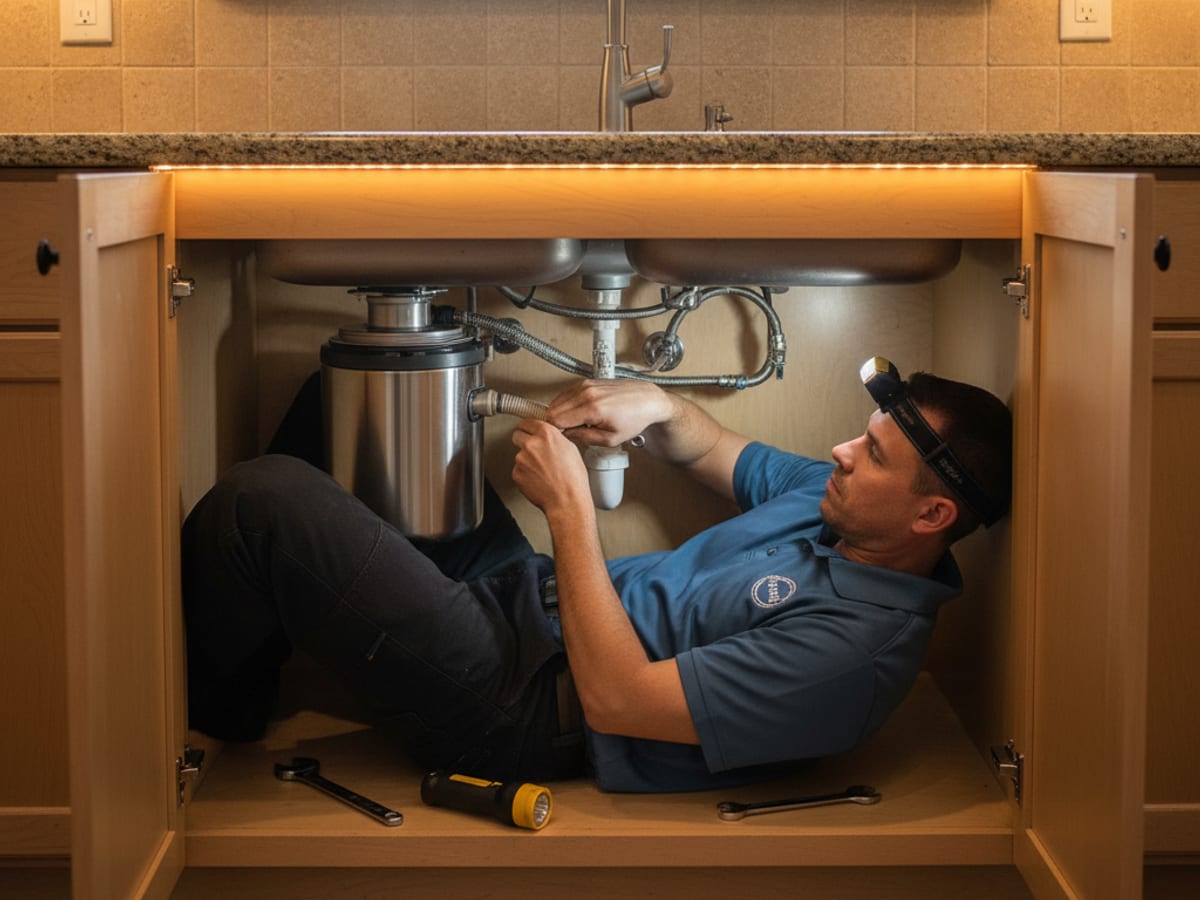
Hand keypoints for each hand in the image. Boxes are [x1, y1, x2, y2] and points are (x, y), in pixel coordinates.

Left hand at [510, 419, 591, 515]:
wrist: (566, 501)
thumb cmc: (573, 479)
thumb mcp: (571, 449)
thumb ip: (555, 439)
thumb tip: (549, 437)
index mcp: (546, 434)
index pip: (527, 422)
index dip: (529, 428)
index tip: (528, 431)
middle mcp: (531, 444)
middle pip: (517, 435)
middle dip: (523, 441)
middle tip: (534, 451)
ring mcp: (521, 459)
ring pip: (519, 455)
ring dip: (526, 460)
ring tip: (543, 471)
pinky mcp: (516, 473)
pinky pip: (518, 470)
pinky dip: (525, 474)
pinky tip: (538, 479)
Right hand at [545, 379, 673, 448]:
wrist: (648, 400)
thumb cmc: (635, 418)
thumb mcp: (611, 439)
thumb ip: (584, 438)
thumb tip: (567, 436)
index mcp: (592, 408)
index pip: (556, 420)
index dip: (556, 432)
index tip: (562, 437)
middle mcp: (587, 392)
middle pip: (553, 409)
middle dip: (557, 423)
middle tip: (570, 432)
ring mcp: (586, 384)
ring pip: (558, 401)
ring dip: (562, 413)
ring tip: (578, 423)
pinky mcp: (588, 381)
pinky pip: (566, 394)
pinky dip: (567, 405)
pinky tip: (580, 413)